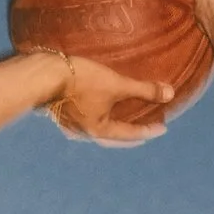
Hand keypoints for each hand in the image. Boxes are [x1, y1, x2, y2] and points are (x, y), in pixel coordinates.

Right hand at [37, 51, 174, 145]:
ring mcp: (71, 126)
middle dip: (131, 135)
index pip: (130, 134)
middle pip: (114, 138)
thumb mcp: (116, 84)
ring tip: (124, 120)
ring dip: (114, 127)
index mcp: (98, 131)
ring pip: (99, 130)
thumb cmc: (81, 80)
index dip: (149, 130)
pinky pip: (87, 121)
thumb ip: (143, 89)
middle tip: (146, 130)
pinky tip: (99, 111)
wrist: (43, 74)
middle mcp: (84, 134)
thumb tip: (170, 93)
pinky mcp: (62, 114)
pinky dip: (100, 119)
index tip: (163, 127)